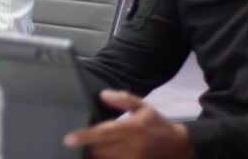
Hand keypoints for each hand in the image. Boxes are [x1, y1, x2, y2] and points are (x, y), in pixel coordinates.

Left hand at [64, 90, 191, 158]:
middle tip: (78, 141)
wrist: (179, 146)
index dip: (84, 137)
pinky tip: (98, 155)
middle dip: (87, 146)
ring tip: (88, 148)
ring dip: (94, 155)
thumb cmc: (157, 124)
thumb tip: (103, 94)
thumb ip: (123, 100)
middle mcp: (131, 147)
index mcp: (132, 128)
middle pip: (100, 149)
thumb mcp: (143, 107)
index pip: (103, 133)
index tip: (68, 139)